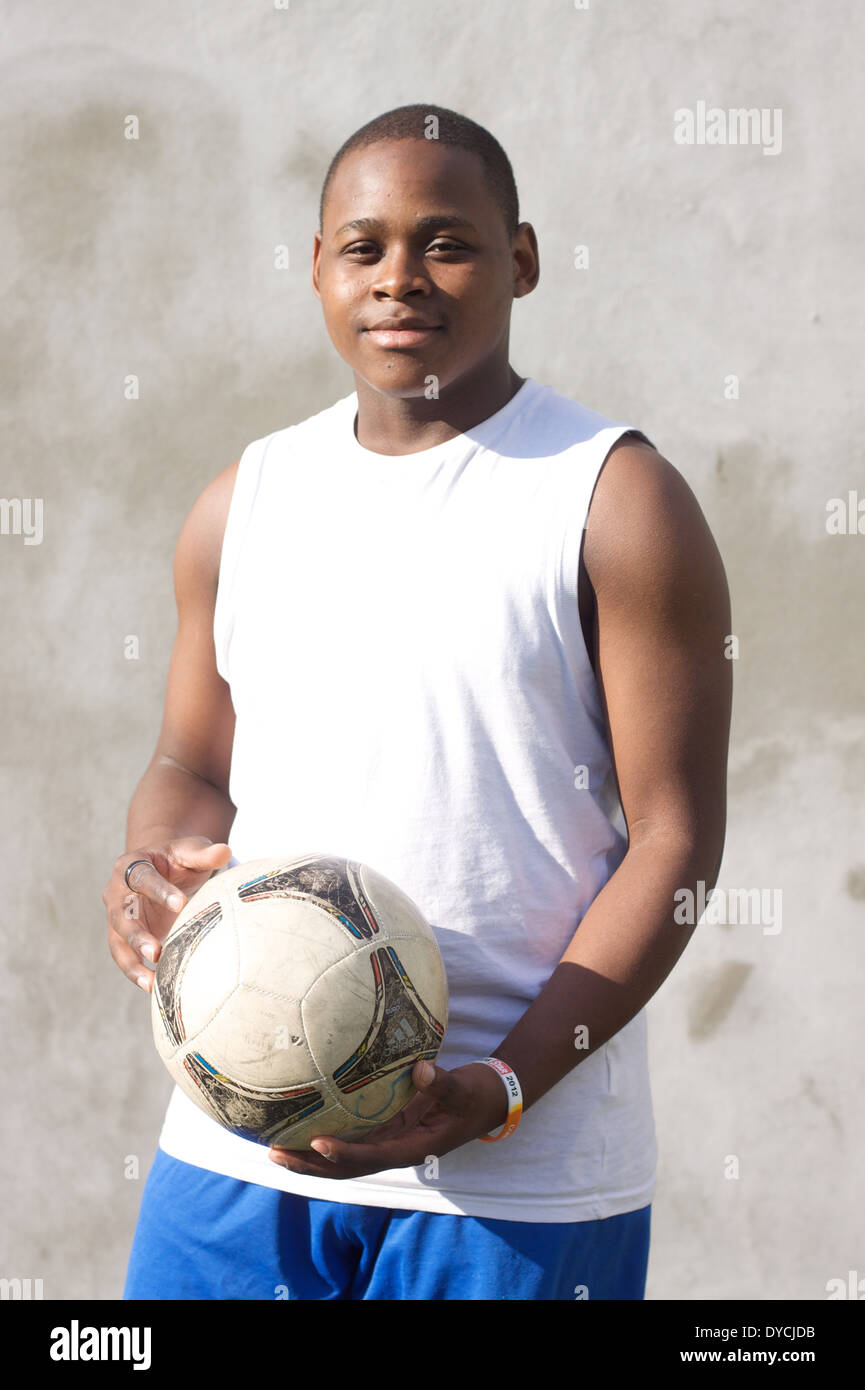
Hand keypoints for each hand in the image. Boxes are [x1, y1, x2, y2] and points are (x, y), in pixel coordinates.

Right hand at [103, 836, 231, 990]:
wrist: (161, 869)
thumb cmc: (177, 860)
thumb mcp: (190, 851)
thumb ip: (205, 853)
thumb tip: (225, 851)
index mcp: (131, 864)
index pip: (141, 877)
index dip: (159, 891)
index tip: (181, 904)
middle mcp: (117, 892)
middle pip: (121, 915)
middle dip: (136, 934)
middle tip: (156, 951)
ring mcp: (118, 918)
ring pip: (118, 942)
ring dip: (132, 963)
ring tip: (151, 982)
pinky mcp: (123, 939)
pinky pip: (125, 958)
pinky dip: (137, 973)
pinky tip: (155, 989)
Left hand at [268, 1058, 510, 1179]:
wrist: (489, 1100)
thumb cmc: (477, 1094)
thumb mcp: (464, 1087)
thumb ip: (442, 1082)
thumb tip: (420, 1070)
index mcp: (414, 1146)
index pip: (373, 1156)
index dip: (345, 1154)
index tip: (318, 1143)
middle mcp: (396, 1149)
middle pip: (348, 1167)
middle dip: (311, 1165)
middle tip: (275, 1152)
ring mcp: (390, 1142)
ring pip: (345, 1160)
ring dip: (310, 1159)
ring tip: (274, 1149)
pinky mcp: (387, 1131)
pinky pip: (351, 1141)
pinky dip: (324, 1142)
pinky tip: (300, 1130)